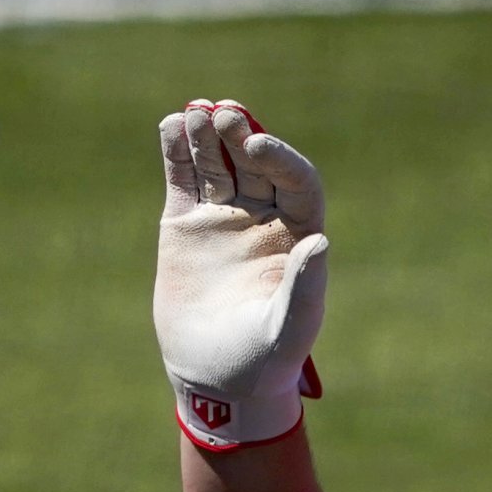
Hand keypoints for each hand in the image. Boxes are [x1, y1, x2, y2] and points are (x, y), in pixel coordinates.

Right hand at [156, 101, 329, 450]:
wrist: (215, 378)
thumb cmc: (263, 362)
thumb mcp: (286, 331)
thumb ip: (303, 289)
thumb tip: (321, 241)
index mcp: (298, 237)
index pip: (297, 182)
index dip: (280, 158)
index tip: (256, 145)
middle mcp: (264, 220)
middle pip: (256, 164)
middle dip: (240, 136)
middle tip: (222, 114)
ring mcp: (224, 219)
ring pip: (218, 163)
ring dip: (207, 135)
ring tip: (193, 112)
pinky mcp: (185, 226)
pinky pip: (183, 178)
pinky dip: (177, 151)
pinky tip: (170, 125)